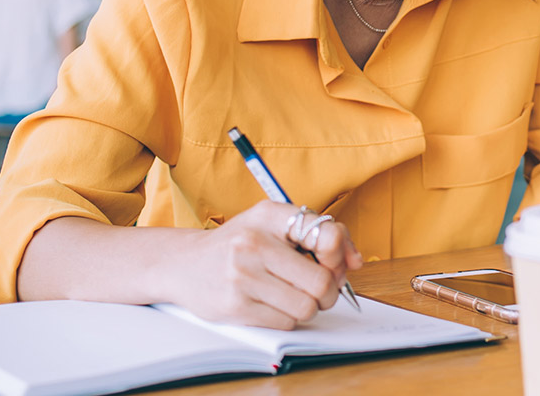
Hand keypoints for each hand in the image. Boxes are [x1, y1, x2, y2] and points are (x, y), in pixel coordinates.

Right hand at [167, 201, 363, 328]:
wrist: (183, 264)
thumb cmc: (238, 243)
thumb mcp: (274, 224)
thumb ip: (319, 234)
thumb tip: (356, 260)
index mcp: (269, 215)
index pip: (326, 235)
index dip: (340, 254)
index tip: (333, 261)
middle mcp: (254, 243)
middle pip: (322, 281)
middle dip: (329, 290)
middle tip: (320, 288)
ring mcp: (243, 276)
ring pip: (306, 307)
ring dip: (308, 307)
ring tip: (294, 295)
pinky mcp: (235, 306)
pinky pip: (285, 322)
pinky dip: (287, 318)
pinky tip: (273, 304)